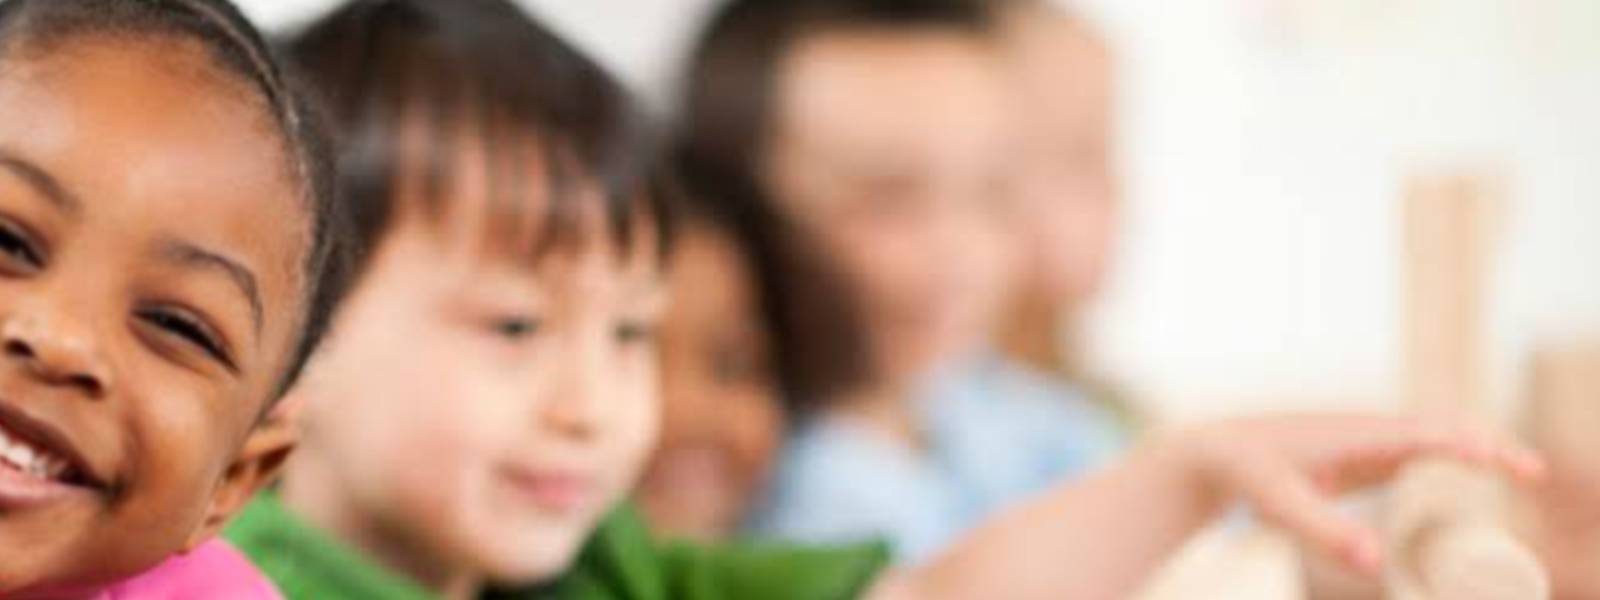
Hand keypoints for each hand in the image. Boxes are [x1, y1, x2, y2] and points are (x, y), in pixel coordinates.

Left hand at [1166, 414, 1544, 575]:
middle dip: (1490, 444)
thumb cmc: (1247, 474)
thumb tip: (1376, 563)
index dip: (1466, 445)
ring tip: (1524, 472)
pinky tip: (1478, 470)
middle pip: (1443, 428)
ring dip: (1480, 447)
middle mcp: (1369, 429)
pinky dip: (1456, 454)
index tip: (1499, 462)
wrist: (1217, 452)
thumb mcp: (1281, 504)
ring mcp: (1368, 440)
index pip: (1425, 434)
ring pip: (1437, 435)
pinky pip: (1420, 450)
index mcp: (1355, 433)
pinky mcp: (1364, 454)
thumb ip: (1326, 531)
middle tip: (1534, 473)